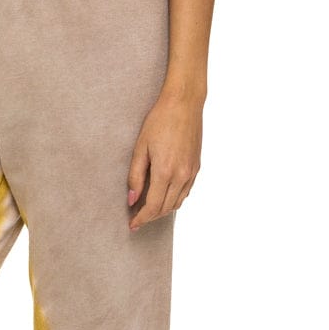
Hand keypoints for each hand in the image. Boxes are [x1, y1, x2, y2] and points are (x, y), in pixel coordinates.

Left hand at [126, 87, 202, 229]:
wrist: (184, 104)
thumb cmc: (159, 121)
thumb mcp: (140, 147)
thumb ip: (135, 176)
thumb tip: (132, 199)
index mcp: (165, 171)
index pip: (153, 206)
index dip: (141, 218)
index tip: (132, 225)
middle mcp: (181, 175)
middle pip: (165, 208)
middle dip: (150, 217)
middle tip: (136, 219)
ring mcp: (191, 172)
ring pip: (177, 203)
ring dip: (162, 210)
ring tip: (148, 209)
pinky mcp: (197, 167)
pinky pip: (186, 192)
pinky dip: (174, 199)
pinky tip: (164, 196)